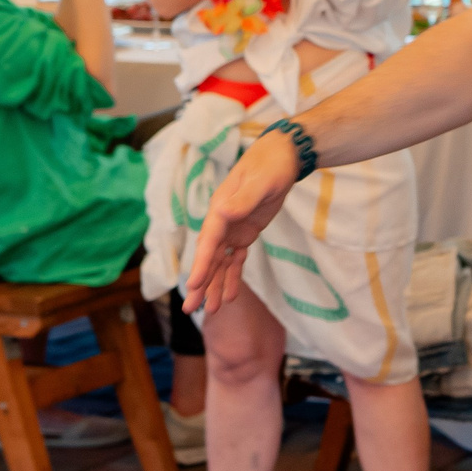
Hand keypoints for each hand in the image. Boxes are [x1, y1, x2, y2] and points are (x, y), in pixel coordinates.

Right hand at [184, 133, 303, 313]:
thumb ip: (243, 199)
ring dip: (215, 286)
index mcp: (220, 210)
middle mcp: (222, 222)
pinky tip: (230, 296)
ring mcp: (232, 230)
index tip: (192, 286)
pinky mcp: (245, 234)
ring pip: (221, 264)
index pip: (208, 242)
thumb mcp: (260, 182)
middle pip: (208, 258)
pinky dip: (233, 277)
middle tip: (190, 310)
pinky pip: (236, 260)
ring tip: (210, 312)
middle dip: (201, 284)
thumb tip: (223, 211)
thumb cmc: (269, 167)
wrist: (280, 158)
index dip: (201, 265)